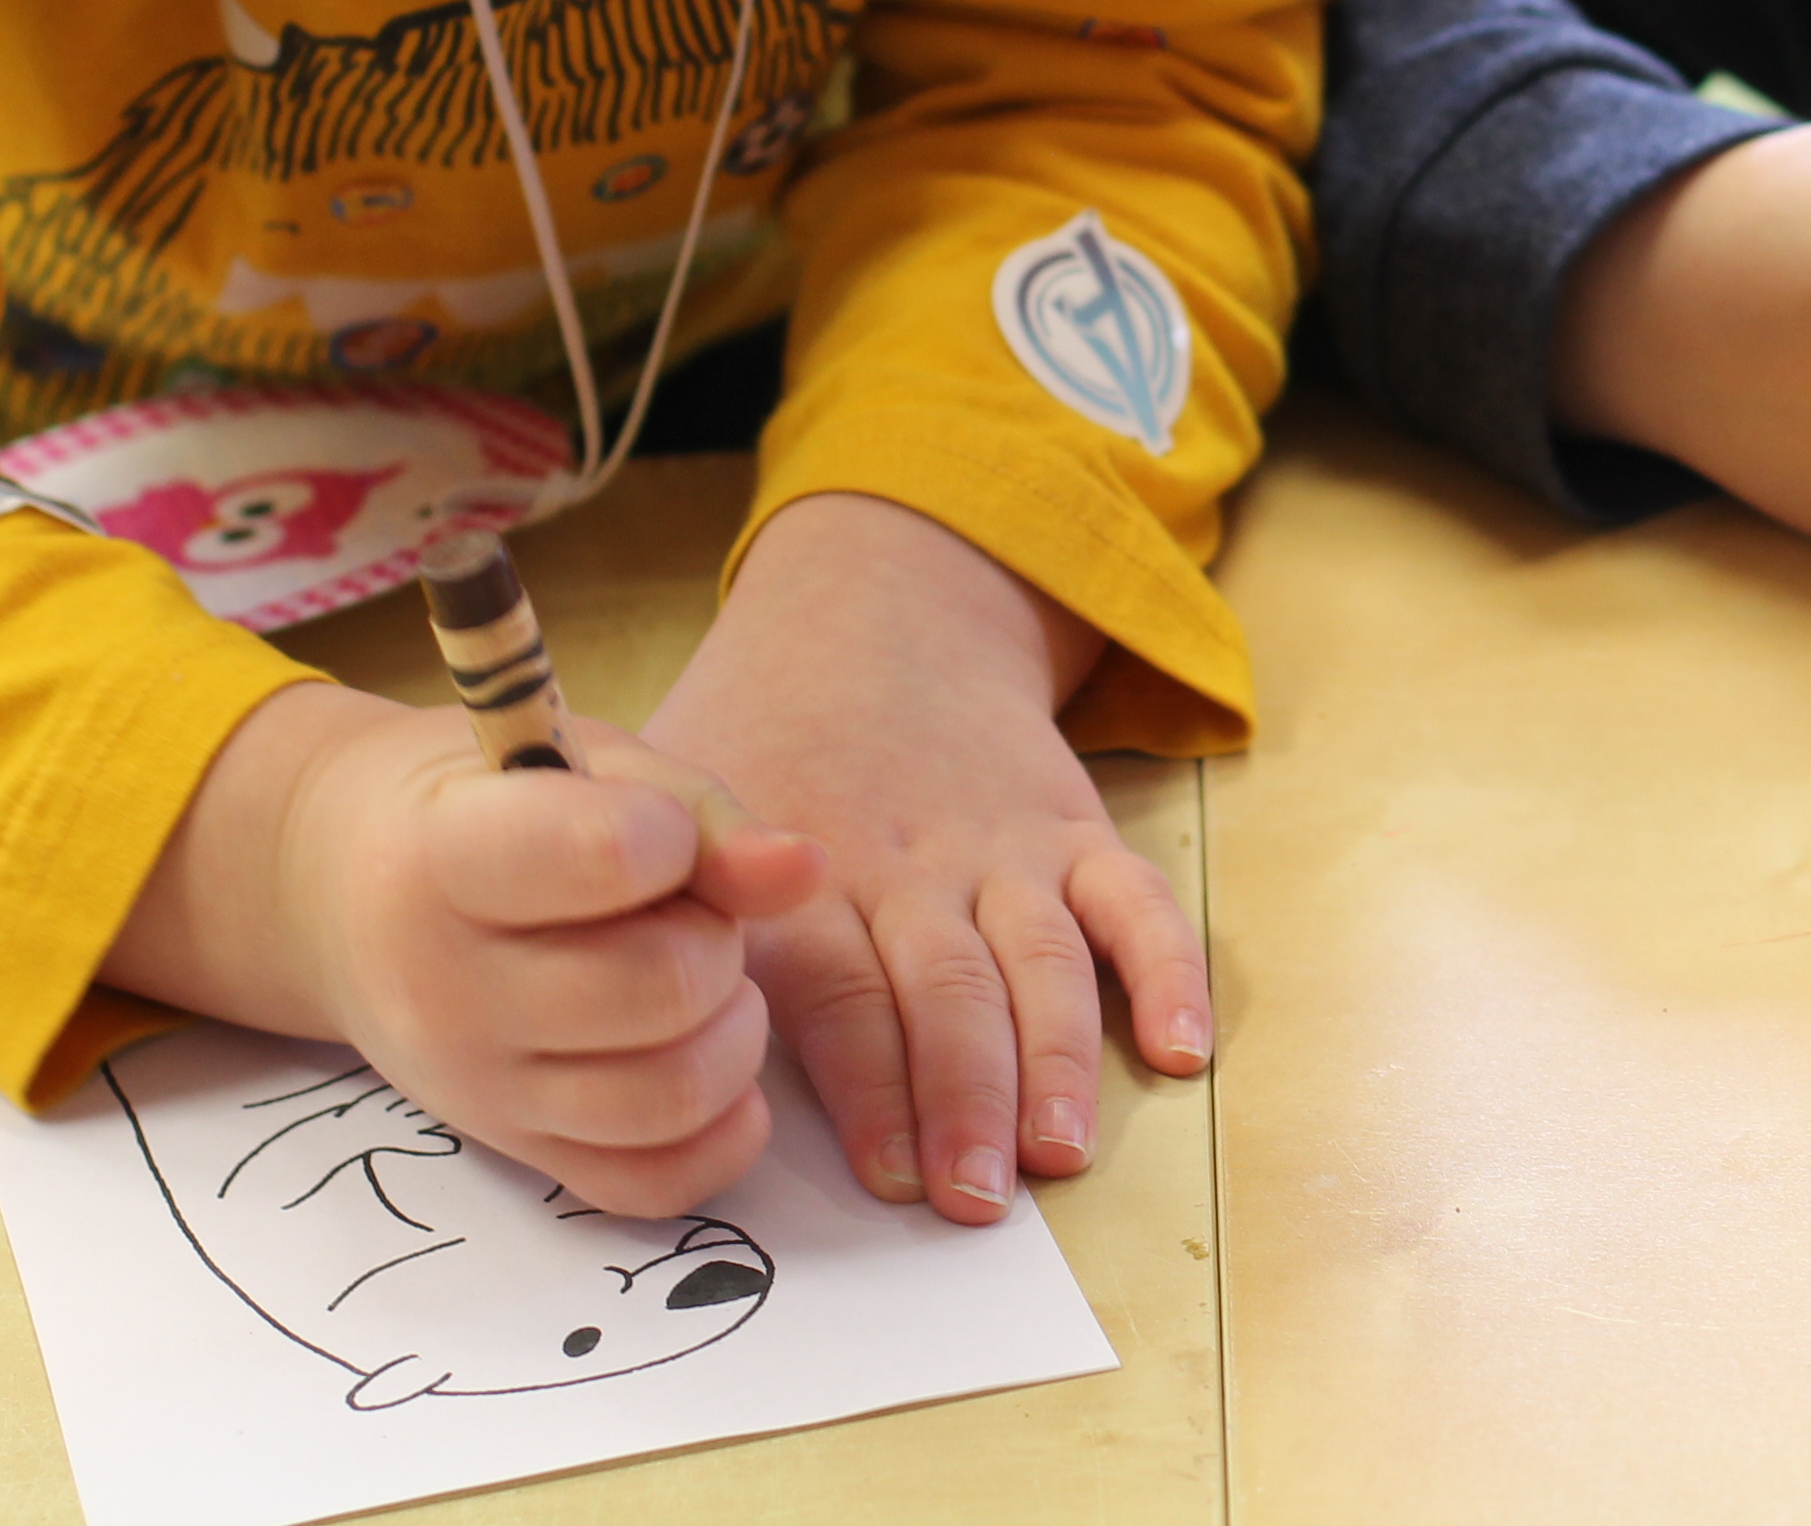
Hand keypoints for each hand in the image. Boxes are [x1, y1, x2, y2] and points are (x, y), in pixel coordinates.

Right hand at [104, 682, 825, 1216]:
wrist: (353, 894)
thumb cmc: (498, 807)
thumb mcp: (590, 769)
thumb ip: (702, 815)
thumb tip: (802, 871)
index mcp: (451, 856)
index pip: (601, 858)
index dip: (670, 836)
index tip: (657, 829)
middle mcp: (451, 989)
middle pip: (661, 988)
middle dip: (714, 939)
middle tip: (688, 914)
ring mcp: (480, 1089)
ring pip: (671, 1096)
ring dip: (731, 1033)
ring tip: (703, 986)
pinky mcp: (520, 1153)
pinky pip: (654, 1186)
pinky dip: (720, 1132)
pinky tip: (711, 1062)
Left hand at [646, 491, 1208, 1225]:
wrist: (872, 615)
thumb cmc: (756, 741)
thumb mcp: (675, 797)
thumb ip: (662, 910)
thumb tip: (628, 1045)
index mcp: (806, 878)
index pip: (845, 993)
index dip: (871, 1086)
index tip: (891, 1174)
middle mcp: (912, 870)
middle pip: (949, 992)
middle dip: (966, 1097)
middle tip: (977, 1194)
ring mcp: (1002, 851)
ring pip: (1042, 959)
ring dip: (1057, 1058)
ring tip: (1060, 1148)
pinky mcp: (1070, 831)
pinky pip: (1133, 900)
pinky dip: (1168, 971)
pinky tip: (1182, 1047)